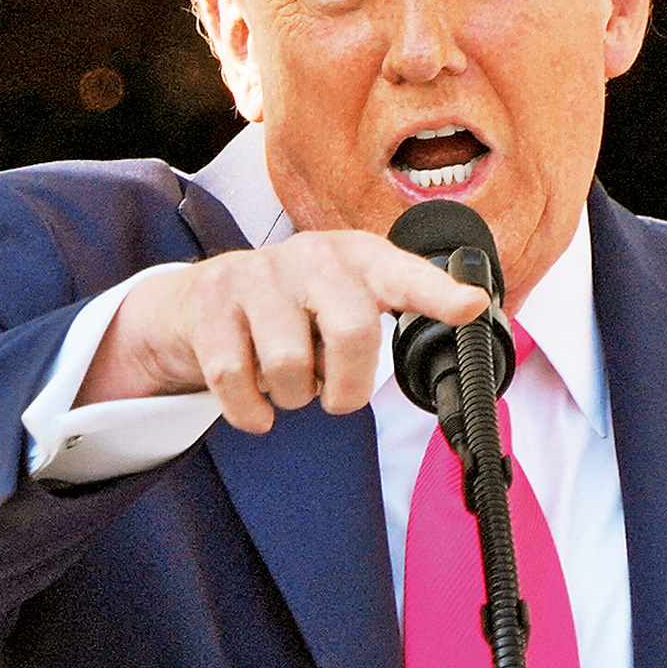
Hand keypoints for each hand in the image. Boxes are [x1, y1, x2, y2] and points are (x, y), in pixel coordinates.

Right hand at [78, 231, 489, 432]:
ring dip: (293, 396)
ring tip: (288, 381)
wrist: (196, 305)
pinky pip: (234, 379)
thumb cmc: (291, 311)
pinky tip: (256, 403)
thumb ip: (396, 309)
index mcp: (355, 257)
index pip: (404, 273)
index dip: (437, 293)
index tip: (471, 306)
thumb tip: (467, 312)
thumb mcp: (344, 301)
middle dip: (348, 386)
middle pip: (351, 330)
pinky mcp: (208, 305)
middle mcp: (308, 256)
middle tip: (335, 396)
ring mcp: (254, 276)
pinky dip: (250, 410)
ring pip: (288, 363)